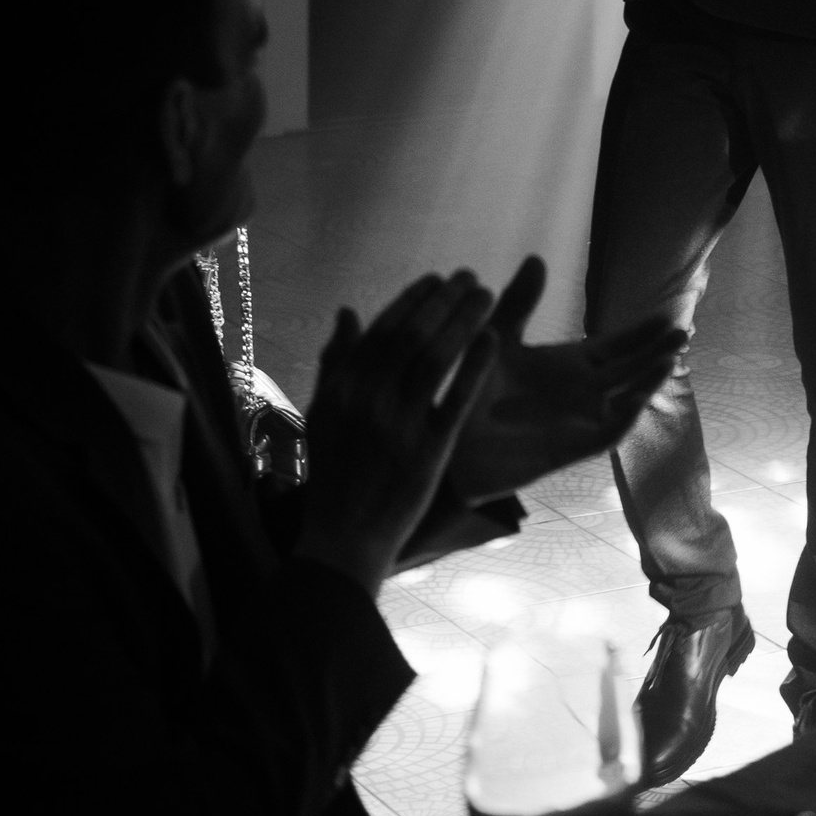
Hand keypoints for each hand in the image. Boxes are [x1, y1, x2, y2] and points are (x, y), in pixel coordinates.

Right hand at [296, 271, 498, 599]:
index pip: (382, 330)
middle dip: (443, 300)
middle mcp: (369, 401)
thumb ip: (336, 362)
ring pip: (435, 358)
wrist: (344, 537)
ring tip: (486, 296)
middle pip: (412, 336)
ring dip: (463, 320)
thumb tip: (349, 311)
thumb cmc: (333, 473)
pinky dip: (474, 366)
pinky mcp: (429, 452)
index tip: (436, 278)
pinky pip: (456, 400)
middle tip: (469, 277)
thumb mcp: (323, 414)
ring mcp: (400, 426)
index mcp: (343, 389)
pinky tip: (491, 340)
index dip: (412, 299)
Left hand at [446, 255, 685, 504]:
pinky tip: (640, 396)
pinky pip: (607, 432)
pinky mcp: (569, 449)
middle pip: (630, 368)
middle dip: (656, 351)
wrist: (448, 441)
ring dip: (648, 381)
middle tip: (685, 330)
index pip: (616, 345)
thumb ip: (518, 303)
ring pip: (626, 399)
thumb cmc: (471, 389)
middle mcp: (581, 392)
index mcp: (569, 365)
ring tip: (670, 357)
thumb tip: (537, 258)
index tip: (668, 313)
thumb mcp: (496, 337)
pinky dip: (626, 415)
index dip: (642, 332)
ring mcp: (578, 421)